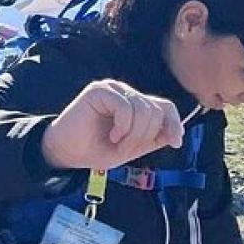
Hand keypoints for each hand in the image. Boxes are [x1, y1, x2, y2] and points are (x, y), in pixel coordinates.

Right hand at [41, 79, 183, 171]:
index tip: (175, 143)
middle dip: (145, 136)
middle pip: (155, 110)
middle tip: (126, 149)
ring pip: (143, 109)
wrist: (66, 153)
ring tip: (117, 144)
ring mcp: (112, 89)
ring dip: (133, 135)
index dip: (173, 123)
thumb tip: (176, 133)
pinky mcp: (99, 90)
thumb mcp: (132, 147)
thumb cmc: (96, 149)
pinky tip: (112, 135)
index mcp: (135, 104)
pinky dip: (123, 127)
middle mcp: (126, 93)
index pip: (165, 106)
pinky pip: (125, 107)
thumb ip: (153, 138)